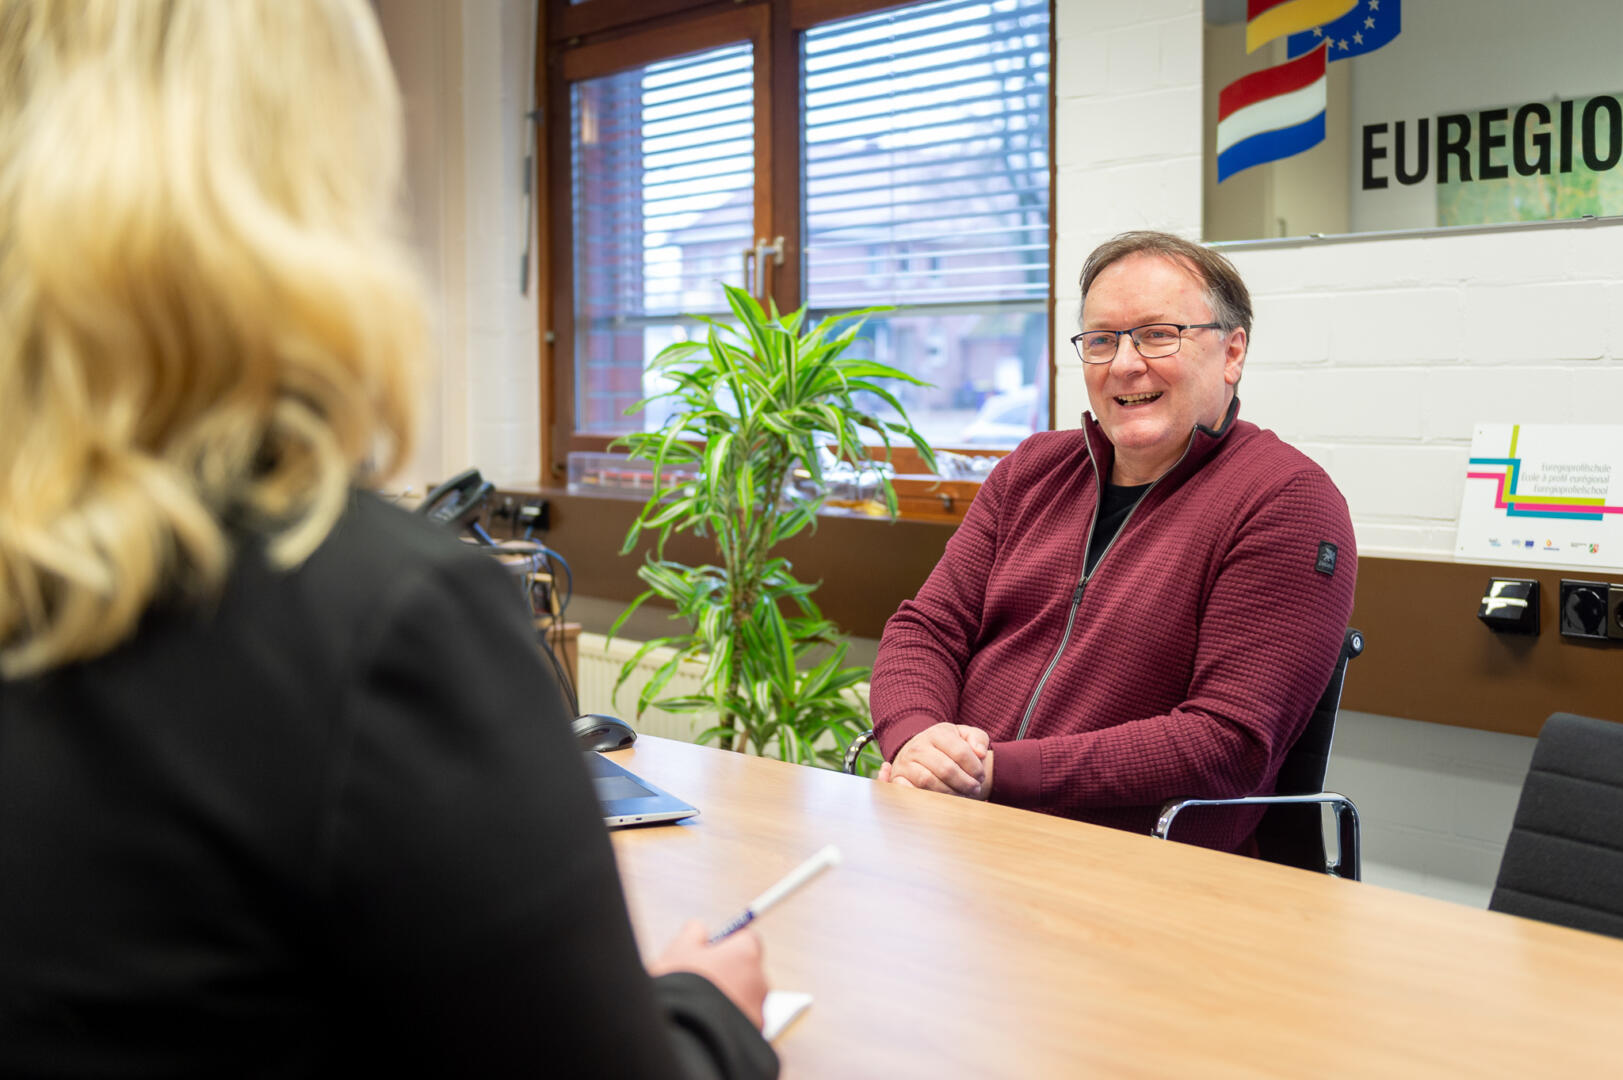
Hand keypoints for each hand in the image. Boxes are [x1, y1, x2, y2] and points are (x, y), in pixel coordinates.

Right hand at [649, 919, 768, 1028]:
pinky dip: (730, 1024)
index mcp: (745, 955)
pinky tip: (707, 1026)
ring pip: (745, 999)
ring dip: (729, 1000)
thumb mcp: (678, 951)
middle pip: (748, 970)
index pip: (747, 939)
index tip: (710, 951)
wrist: (682, 1038)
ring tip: (699, 1008)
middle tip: (700, 982)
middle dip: (728, 974)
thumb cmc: (679, 990)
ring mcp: (759, 1013)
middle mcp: (760, 982)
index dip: (727, 944)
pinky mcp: (755, 1038)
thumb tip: (699, 929)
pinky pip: (743, 1024)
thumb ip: (693, 933)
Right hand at [878, 723, 990, 797]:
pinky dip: (923, 797)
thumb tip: (980, 753)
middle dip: (965, 783)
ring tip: (962, 796)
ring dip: (949, 793)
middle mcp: (918, 746)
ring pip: (928, 782)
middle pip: (946, 769)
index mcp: (937, 733)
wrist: (919, 751)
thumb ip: (978, 739)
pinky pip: (909, 790)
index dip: (975, 768)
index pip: (961, 752)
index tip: (981, 777)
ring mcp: (905, 762)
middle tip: (975, 789)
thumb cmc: (947, 746)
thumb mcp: (964, 736)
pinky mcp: (898, 778)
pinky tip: (939, 800)